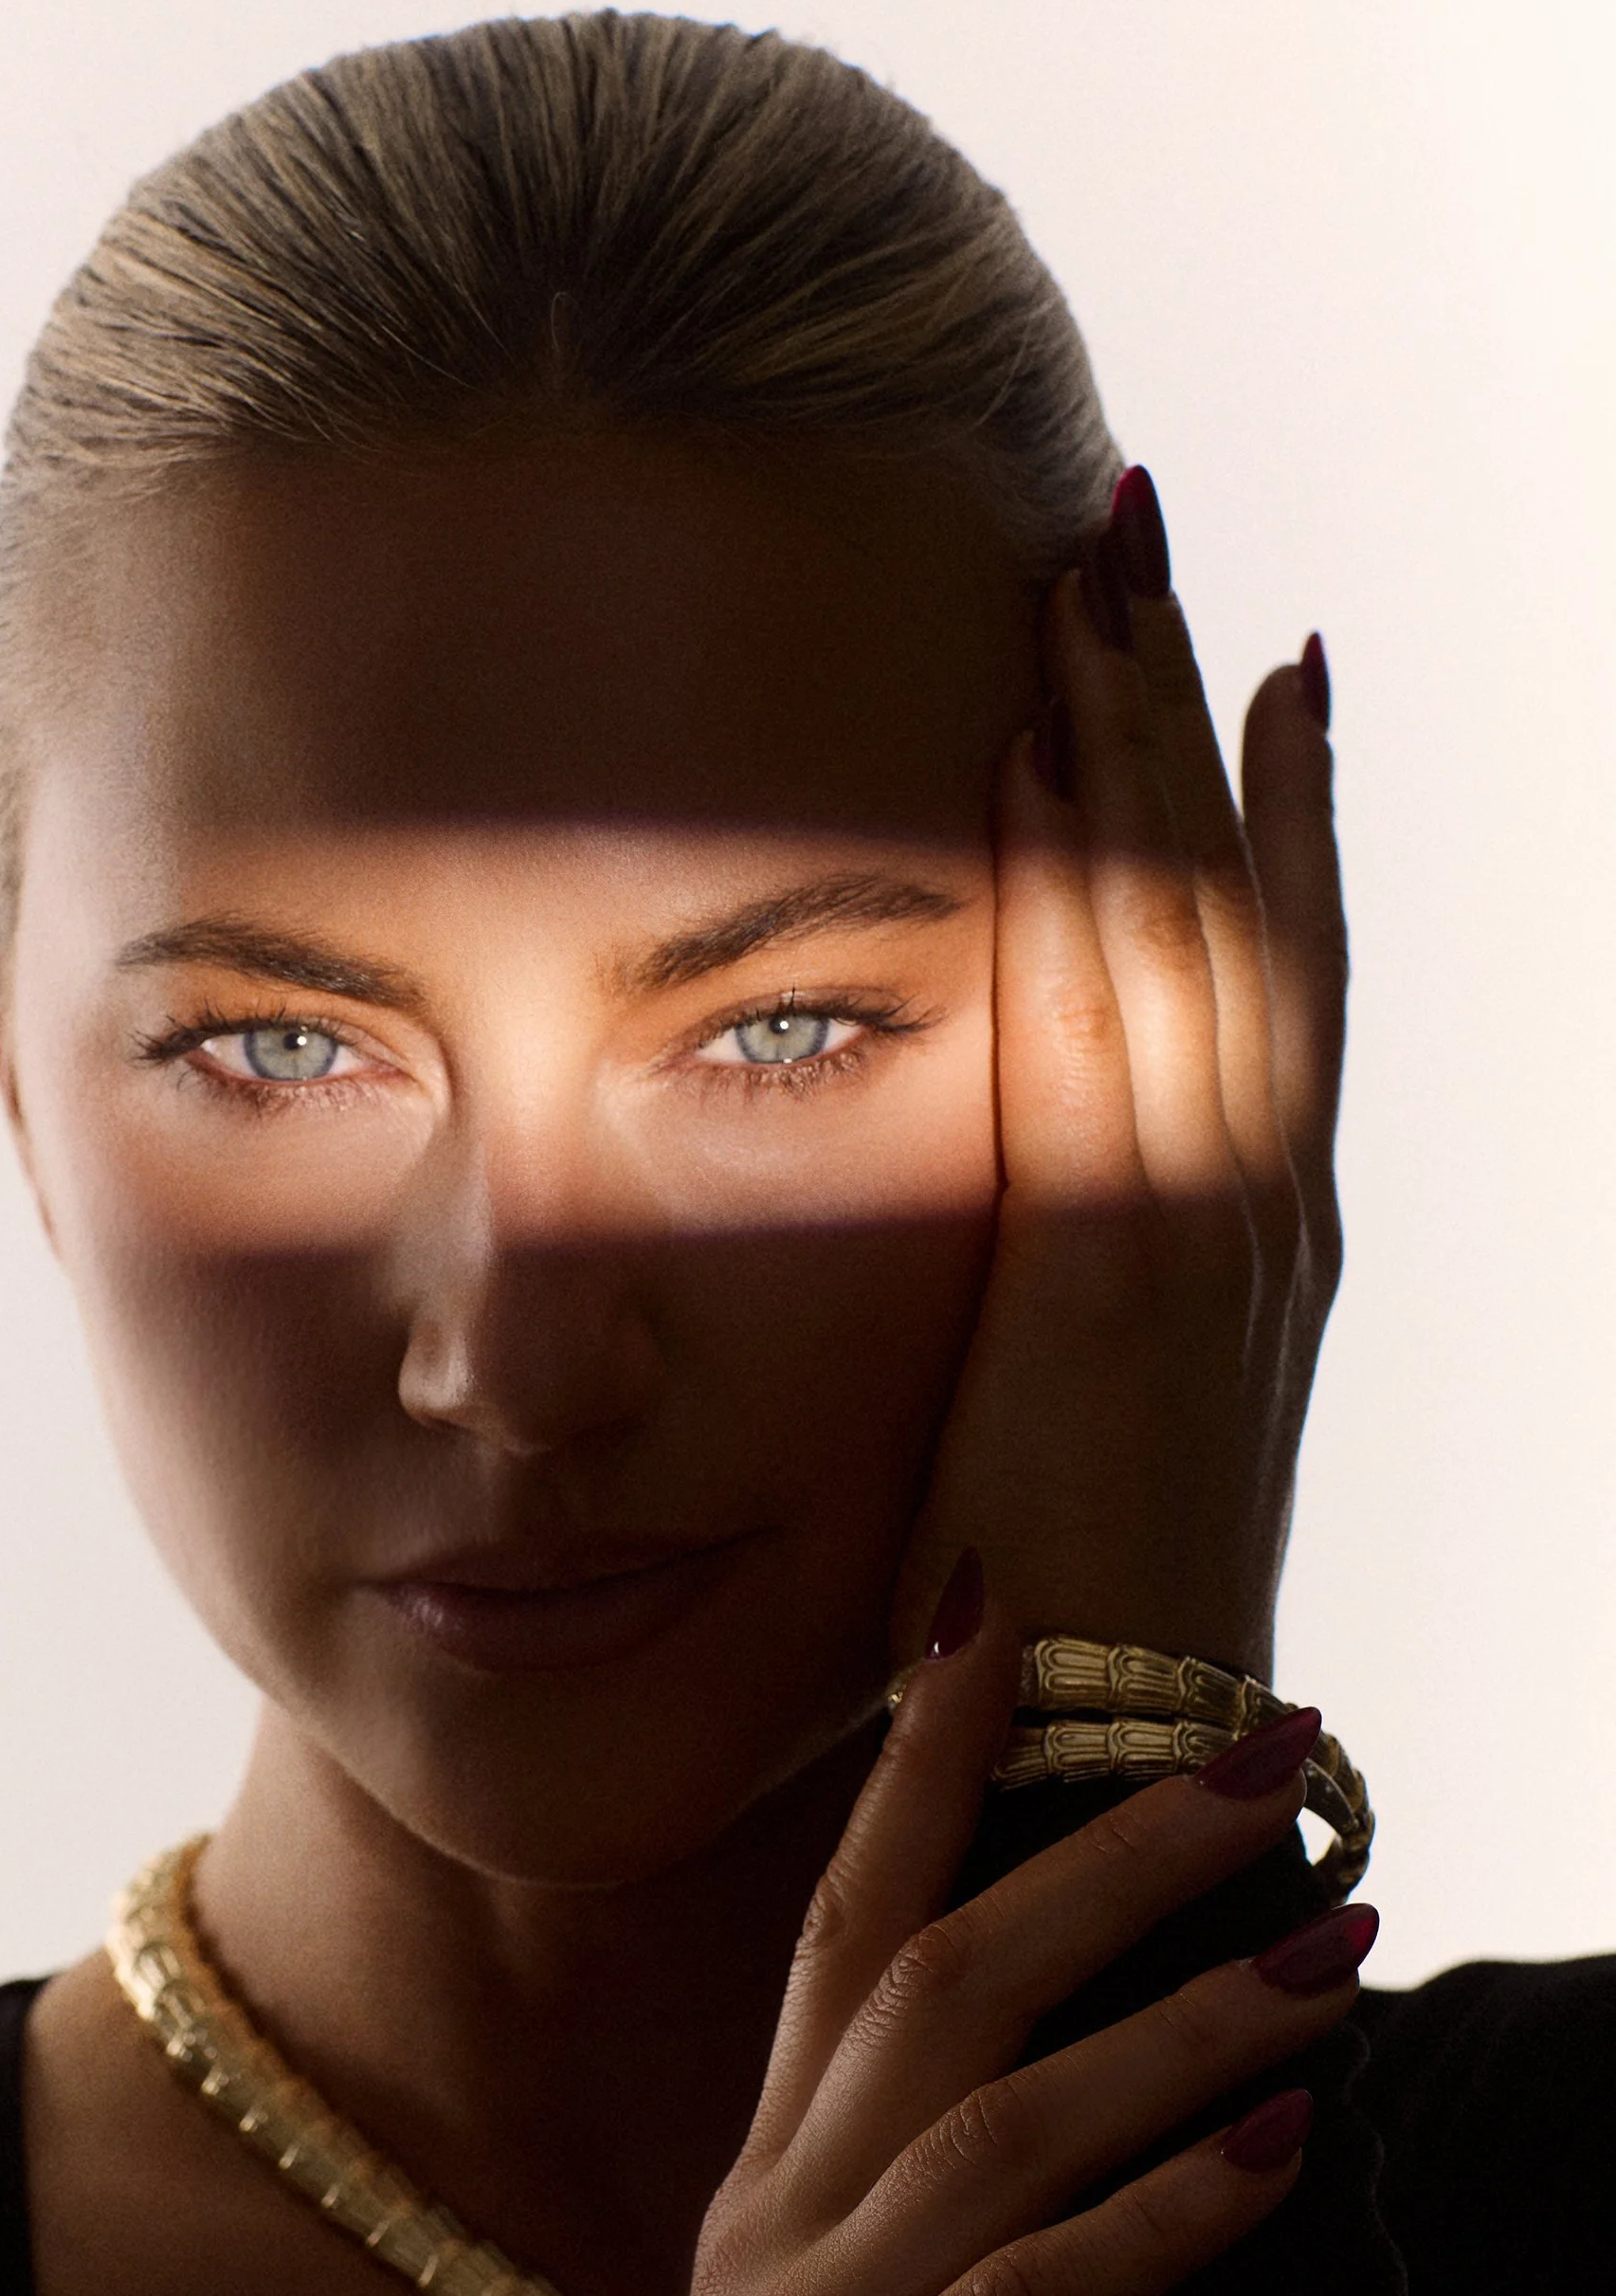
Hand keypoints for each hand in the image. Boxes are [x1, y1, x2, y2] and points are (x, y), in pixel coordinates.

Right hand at [629, 1587, 1375, 2295]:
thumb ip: (933, 2200)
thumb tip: (1104, 2070)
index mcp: (763, 2182)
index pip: (835, 1923)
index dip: (914, 1760)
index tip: (1010, 1613)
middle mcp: (757, 2224)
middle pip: (927, 1979)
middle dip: (1101, 1848)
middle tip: (1273, 1750)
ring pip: (990, 2126)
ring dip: (1177, 2023)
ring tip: (1339, 1947)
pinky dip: (1155, 2227)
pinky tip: (1281, 2166)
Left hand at [890, 475, 1346, 1677]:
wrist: (1120, 1754)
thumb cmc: (1079, 1607)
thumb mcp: (1096, 1414)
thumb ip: (1077, 1298)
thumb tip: (1027, 1238)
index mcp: (1256, 1231)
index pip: (1268, 973)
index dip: (1263, 811)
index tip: (1251, 666)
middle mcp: (1258, 1201)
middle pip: (1236, 902)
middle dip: (1190, 715)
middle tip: (1144, 541)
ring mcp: (1204, 1224)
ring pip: (1183, 923)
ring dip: (1136, 742)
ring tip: (1103, 577)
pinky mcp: (1117, 1265)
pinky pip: (1105, 1019)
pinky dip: (1082, 873)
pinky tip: (1046, 749)